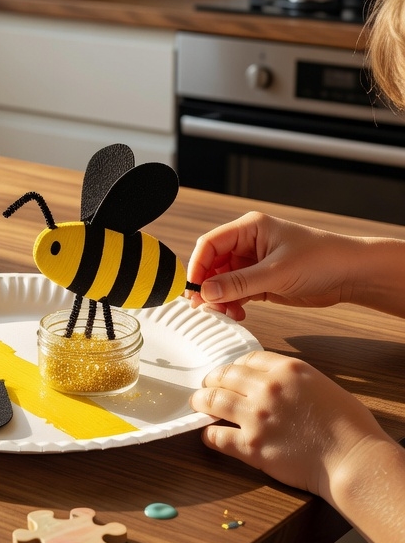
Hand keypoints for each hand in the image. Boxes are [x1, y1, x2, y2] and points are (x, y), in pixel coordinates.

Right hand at [187, 212, 357, 320]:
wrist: (351, 274)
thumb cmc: (322, 258)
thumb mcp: (277, 272)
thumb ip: (239, 283)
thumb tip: (207, 292)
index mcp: (250, 228)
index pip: (210, 243)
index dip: (197, 266)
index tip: (192, 288)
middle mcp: (249, 244)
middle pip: (213, 264)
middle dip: (208, 286)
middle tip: (204, 306)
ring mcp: (255, 264)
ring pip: (223, 281)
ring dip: (220, 298)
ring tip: (225, 313)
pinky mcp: (262, 281)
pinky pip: (237, 293)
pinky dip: (233, 304)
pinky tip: (237, 314)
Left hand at [190, 350, 390, 496]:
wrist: (353, 459)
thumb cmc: (349, 427)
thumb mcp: (324, 385)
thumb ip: (296, 381)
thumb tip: (280, 385)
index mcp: (288, 369)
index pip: (248, 358)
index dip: (236, 366)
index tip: (231, 373)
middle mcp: (267, 388)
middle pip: (224, 375)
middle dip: (212, 380)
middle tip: (207, 386)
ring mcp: (256, 417)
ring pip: (212, 400)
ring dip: (201, 401)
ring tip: (198, 404)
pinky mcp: (251, 446)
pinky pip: (216, 436)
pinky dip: (208, 434)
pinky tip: (209, 434)